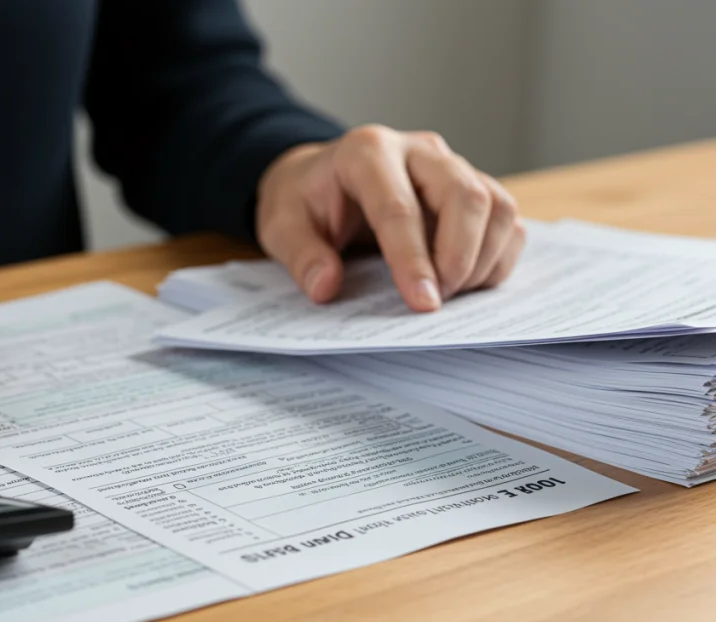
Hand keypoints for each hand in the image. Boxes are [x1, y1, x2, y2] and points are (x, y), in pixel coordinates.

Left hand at [256, 125, 524, 311]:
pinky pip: (506, 220)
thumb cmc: (305, 201)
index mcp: (367, 152)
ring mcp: (451, 166)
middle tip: (435, 302)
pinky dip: (497, 257)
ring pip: (497, 205)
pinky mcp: (471, 186)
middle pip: (465, 196)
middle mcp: (418, 150)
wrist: (320, 179)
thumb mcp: (282, 226)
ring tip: (449, 294)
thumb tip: (326, 287)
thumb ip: (302, 256)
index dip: (413, 260)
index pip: (399, 207)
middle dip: (459, 258)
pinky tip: (466, 282)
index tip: (422, 303)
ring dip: (483, 259)